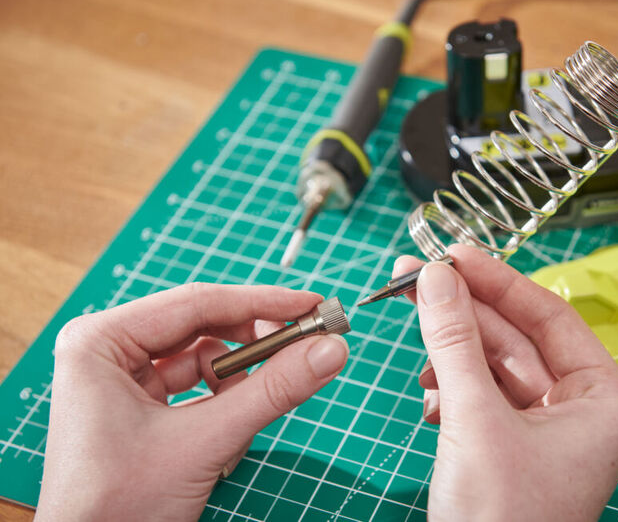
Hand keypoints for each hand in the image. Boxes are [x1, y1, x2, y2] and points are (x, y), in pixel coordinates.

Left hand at [36, 283, 348, 521]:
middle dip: (255, 341)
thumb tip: (329, 351)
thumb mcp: (203, 443)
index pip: (197, 303)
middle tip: (308, 342)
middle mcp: (108, 351)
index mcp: (100, 341)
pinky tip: (233, 426)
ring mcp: (123, 379)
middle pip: (202, 325)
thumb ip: (271, 392)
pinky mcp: (140, 406)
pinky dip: (225, 402)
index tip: (312, 304)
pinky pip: (198, 386)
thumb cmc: (117, 509)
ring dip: (240, 379)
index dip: (263, 303)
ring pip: (204, 356)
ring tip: (264, 399)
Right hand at [394, 245, 617, 521]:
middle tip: (416, 279)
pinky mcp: (511, 444)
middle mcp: (580, 408)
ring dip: (452, 355)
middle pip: (516, 338)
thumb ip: (453, 341)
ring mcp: (545, 428)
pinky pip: (481, 395)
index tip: (453, 255)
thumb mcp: (474, 418)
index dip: (498, 281)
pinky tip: (430, 397)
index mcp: (603, 399)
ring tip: (419, 350)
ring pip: (494, 366)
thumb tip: (433, 277)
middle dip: (463, 313)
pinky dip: (452, 389)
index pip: (549, 316)